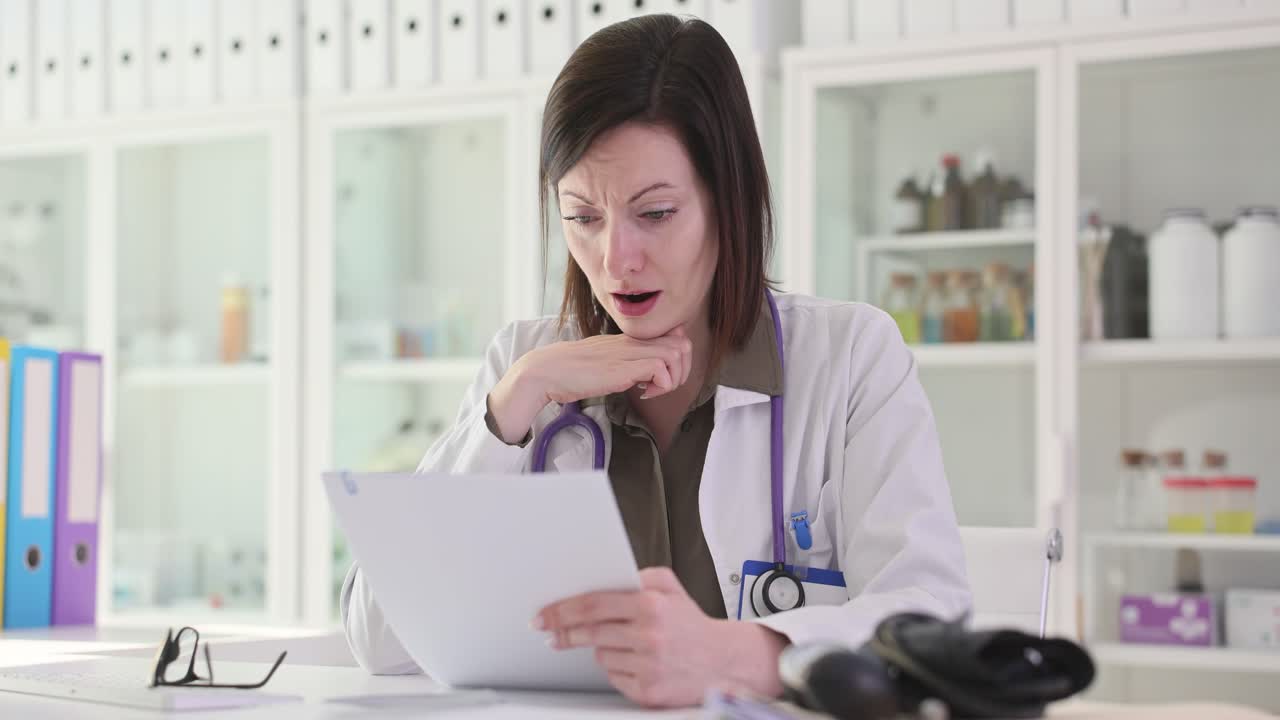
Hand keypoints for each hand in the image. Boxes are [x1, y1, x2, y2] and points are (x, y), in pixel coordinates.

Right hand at [487, 326, 692, 443]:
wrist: (547, 371)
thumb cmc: (570, 371)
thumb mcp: (605, 362)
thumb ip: (625, 362)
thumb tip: (645, 374)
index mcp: (629, 340)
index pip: (673, 334)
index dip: (678, 356)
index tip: (663, 375)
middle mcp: (632, 342)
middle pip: (682, 342)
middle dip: (682, 369)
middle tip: (664, 385)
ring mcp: (628, 353)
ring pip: (676, 354)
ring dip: (672, 378)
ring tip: (653, 390)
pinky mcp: (623, 367)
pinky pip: (660, 369)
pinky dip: (660, 385)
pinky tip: (643, 393)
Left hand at [532, 567, 788, 707]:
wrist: (724, 662)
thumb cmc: (693, 625)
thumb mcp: (672, 588)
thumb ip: (640, 576)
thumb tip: (603, 578)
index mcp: (652, 605)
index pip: (594, 604)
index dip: (563, 609)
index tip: (544, 614)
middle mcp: (649, 635)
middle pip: (589, 632)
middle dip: (564, 632)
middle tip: (551, 632)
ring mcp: (648, 666)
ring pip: (600, 656)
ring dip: (601, 649)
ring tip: (624, 644)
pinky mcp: (648, 692)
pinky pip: (614, 677)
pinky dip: (618, 669)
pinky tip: (635, 663)